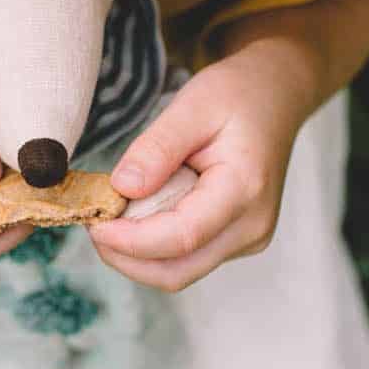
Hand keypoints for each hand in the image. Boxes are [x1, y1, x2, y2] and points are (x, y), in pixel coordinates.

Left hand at [89, 51, 310, 291]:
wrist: (275, 98)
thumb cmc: (237, 95)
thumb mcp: (193, 104)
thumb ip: (157, 148)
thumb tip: (123, 188)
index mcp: (245, 189)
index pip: (182, 236)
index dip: (131, 240)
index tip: (94, 223)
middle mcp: (252, 226)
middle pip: (177, 271)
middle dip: (126, 257)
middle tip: (94, 222)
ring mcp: (247, 239)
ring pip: (179, 272)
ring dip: (136, 255)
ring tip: (113, 216)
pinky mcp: (236, 241)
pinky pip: (186, 260)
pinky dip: (153, 248)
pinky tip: (139, 216)